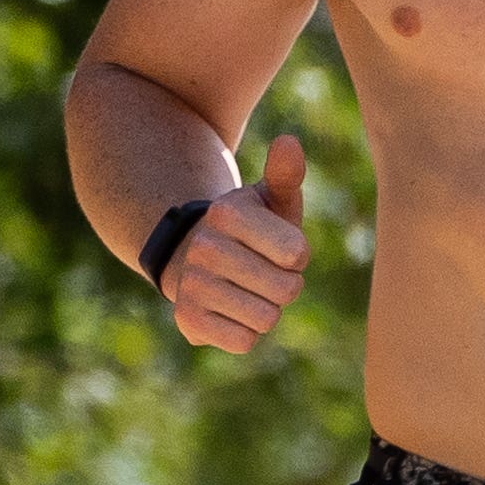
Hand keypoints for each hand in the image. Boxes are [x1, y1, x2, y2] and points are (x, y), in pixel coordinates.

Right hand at [160, 135, 312, 352]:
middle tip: (261, 271)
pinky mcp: (187, 320)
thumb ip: (285, 175)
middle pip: (286, 290)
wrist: (196, 258)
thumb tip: (289, 142)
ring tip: (246, 289)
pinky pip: (244, 342)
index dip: (296, 256)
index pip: (297, 255)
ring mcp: (192, 284)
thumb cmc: (251, 230)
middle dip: (284, 285)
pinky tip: (230, 311)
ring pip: (267, 319)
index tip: (277, 247)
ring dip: (266, 310)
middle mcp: (205, 247)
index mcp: (227, 213)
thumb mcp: (269, 201)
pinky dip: (245, 332)